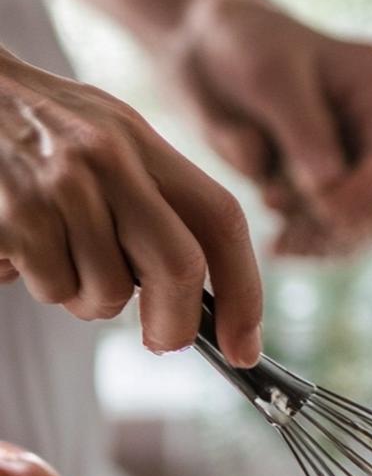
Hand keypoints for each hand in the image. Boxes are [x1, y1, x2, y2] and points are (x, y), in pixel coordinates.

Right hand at [0, 48, 261, 364]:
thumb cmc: (35, 129)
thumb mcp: (105, 138)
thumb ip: (154, 200)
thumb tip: (200, 296)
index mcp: (141, 142)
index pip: (221, 220)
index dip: (245, 292)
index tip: (245, 346)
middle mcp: (107, 160)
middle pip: (178, 267)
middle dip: (176, 324)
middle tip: (163, 341)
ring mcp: (58, 188)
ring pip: (107, 292)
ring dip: (90, 299)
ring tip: (62, 258)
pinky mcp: (15, 218)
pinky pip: (53, 288)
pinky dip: (44, 285)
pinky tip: (25, 247)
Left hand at [171, 0, 371, 256]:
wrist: (200, 46)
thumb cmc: (233, 44)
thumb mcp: (266, 77)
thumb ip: (302, 131)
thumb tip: (330, 190)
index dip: (365, 195)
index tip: (317, 209)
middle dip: (351, 224)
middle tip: (293, 229)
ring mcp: (359, 156)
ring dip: (331, 241)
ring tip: (279, 238)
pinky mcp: (333, 183)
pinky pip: (341, 234)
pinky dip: (314, 247)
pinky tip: (277, 247)